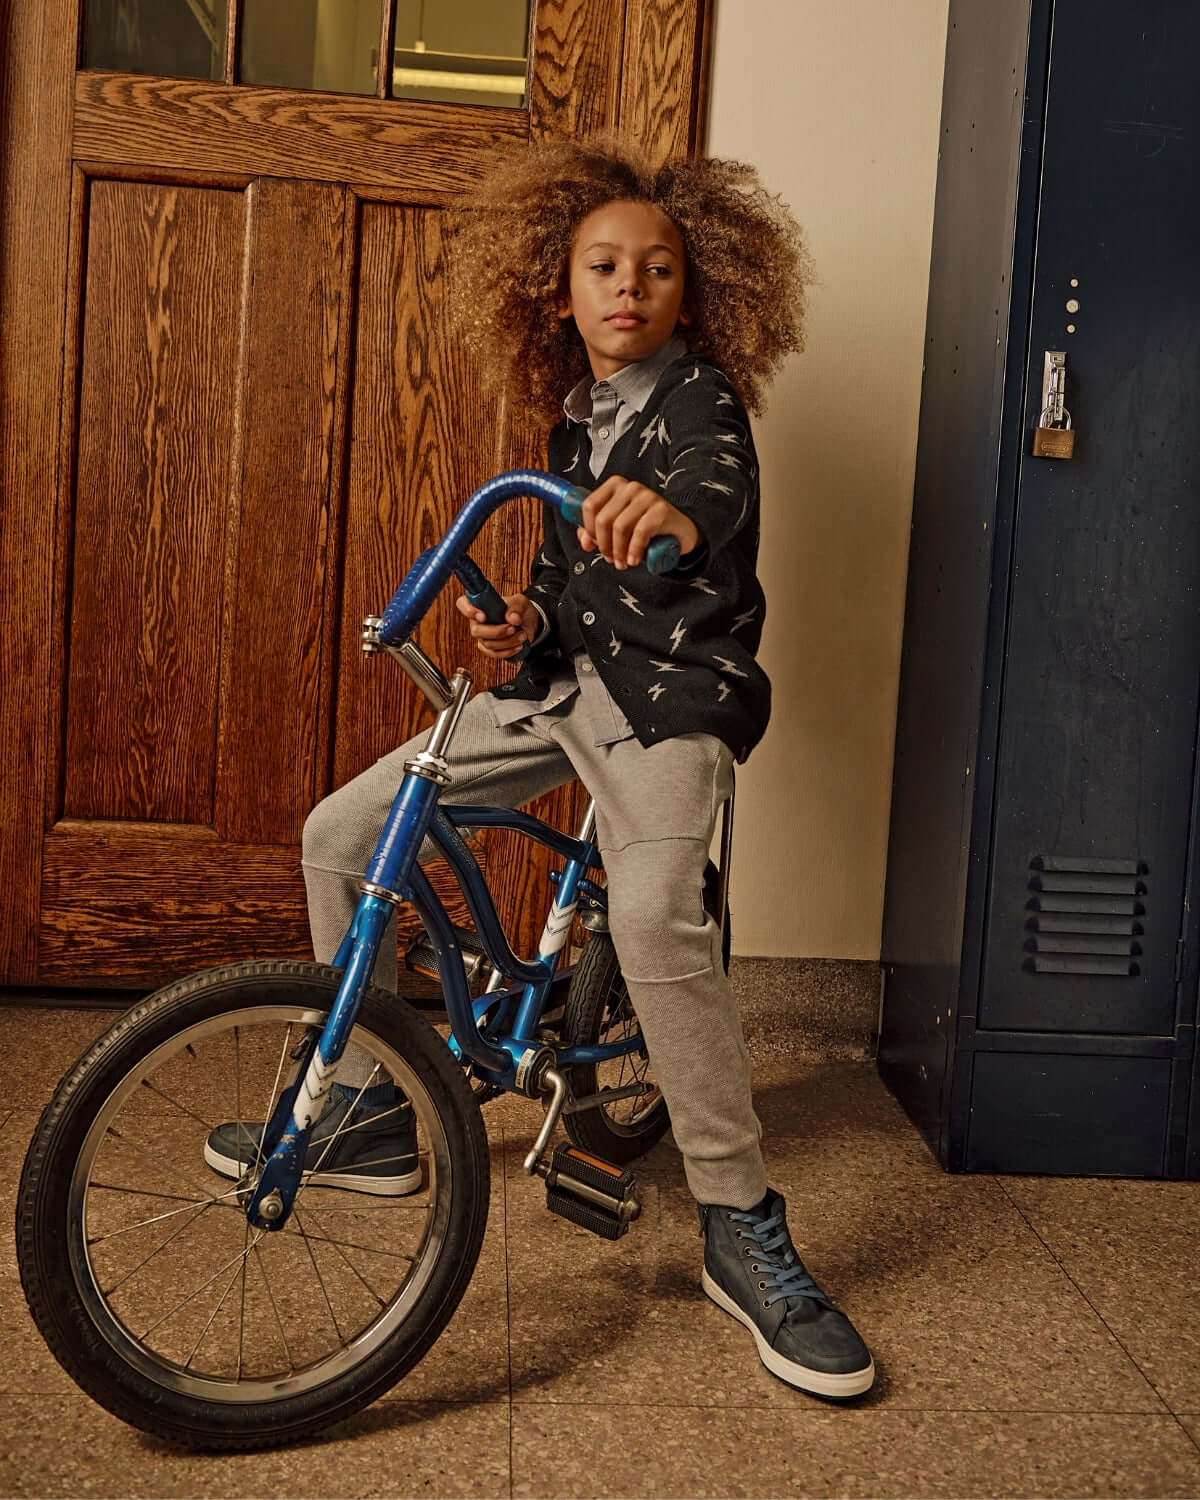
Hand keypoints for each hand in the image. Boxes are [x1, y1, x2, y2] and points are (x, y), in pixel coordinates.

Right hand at [455, 590, 539, 659]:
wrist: (526, 623)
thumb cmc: (518, 609)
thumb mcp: (520, 603)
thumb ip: (516, 608)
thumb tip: (512, 618)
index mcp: (479, 605)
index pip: (463, 604)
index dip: (468, 610)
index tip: (483, 616)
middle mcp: (476, 621)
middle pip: (476, 631)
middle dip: (496, 632)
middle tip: (512, 628)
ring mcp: (482, 636)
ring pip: (488, 644)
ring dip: (507, 642)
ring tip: (522, 635)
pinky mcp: (489, 648)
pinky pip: (494, 654)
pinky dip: (508, 651)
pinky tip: (518, 645)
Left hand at [578, 476, 700, 569]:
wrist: (678, 531)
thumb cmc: (645, 527)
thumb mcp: (618, 527)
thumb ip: (596, 531)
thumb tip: (584, 541)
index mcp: (615, 486)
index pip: (589, 505)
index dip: (588, 529)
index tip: (594, 545)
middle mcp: (630, 487)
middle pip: (603, 519)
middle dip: (604, 545)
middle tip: (610, 559)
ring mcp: (647, 496)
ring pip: (620, 527)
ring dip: (618, 551)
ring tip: (622, 563)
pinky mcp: (661, 510)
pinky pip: (640, 533)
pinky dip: (634, 550)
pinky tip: (634, 560)